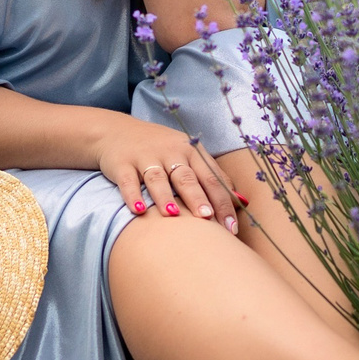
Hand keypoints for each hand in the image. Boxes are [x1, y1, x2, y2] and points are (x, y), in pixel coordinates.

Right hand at [94, 114, 240, 233]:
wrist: (115, 131)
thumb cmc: (161, 150)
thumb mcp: (189, 156)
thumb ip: (214, 177)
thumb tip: (243, 201)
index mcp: (191, 152)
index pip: (211, 179)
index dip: (222, 203)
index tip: (231, 227)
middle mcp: (170, 152)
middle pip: (186, 177)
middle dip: (197, 198)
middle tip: (207, 218)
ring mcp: (146, 157)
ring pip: (158, 177)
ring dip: (165, 196)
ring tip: (172, 215)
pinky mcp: (122, 163)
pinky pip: (128, 181)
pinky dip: (133, 195)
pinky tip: (139, 210)